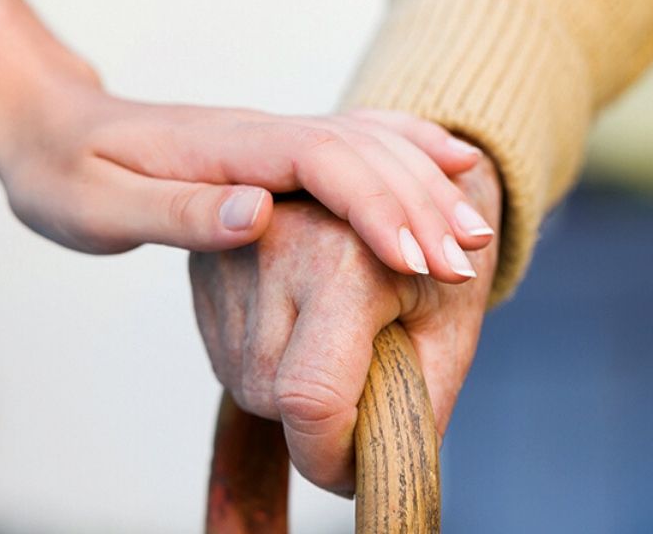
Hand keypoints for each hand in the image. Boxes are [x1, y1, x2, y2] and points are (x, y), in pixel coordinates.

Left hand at [0, 71, 493, 280]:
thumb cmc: (62, 174)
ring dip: (424, 185)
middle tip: (468, 263)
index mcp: (223, 149)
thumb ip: (178, 214)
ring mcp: (269, 138)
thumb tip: (259, 214)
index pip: (320, 163)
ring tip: (476, 233)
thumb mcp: (98, 208)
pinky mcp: (271, 150)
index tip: (416, 258)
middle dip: (418, 206)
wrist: (46, 126)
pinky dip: (407, 150)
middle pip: (360, 154)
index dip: (374, 207)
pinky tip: (449, 160)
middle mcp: (258, 134)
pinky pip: (354, 141)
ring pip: (368, 146)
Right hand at [189, 156, 500, 493]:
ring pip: (245, 382)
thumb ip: (416, 406)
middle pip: (273, 396)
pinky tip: (302, 326)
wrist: (400, 180)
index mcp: (344, 257)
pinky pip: (228, 355)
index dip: (330, 455)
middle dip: (319, 420)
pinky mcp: (204, 263)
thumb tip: (371, 472)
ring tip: (337, 341)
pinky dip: (268, 364)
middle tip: (366, 381)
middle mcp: (272, 243)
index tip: (354, 473)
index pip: (310, 395)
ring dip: (290, 392)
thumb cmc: (435, 255)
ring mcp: (228, 250)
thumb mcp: (449, 330)